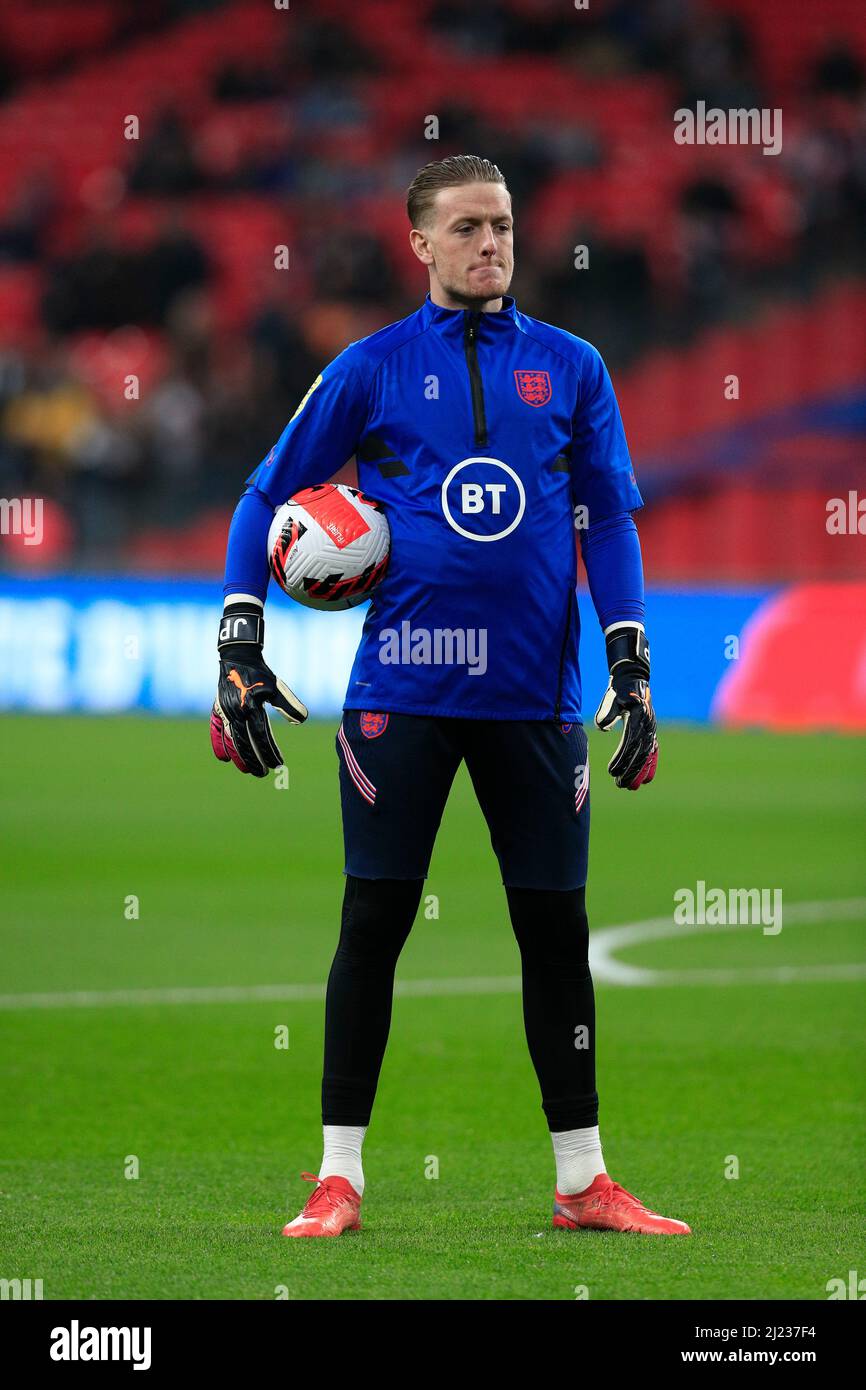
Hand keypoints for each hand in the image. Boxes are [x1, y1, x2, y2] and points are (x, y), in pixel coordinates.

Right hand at [210, 605, 306, 776]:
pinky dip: (219, 745)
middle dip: (254, 760)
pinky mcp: (217, 710)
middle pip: (246, 743)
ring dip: (239, 757)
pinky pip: (216, 732)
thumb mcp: (277, 686)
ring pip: (231, 740)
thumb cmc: (260, 673)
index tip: (277, 764)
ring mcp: (225, 712)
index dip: (269, 752)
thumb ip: (288, 704)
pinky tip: (224, 758)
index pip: (261, 736)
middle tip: (263, 773)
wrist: (237, 657)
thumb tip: (302, 720)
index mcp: (252, 707)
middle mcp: (236, 712)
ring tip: (247, 770)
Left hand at [594, 622, 657, 789]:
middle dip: (631, 771)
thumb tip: (603, 726)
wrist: (634, 678)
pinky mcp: (651, 731)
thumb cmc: (619, 690)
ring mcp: (651, 729)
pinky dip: (650, 766)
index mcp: (637, 717)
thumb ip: (607, 712)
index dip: (621, 759)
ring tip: (630, 787)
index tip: (612, 772)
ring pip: (647, 755)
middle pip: (640, 753)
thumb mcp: (612, 697)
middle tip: (620, 785)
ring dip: (640, 773)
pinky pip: (653, 752)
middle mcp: (648, 725)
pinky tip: (646, 780)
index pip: (629, 743)